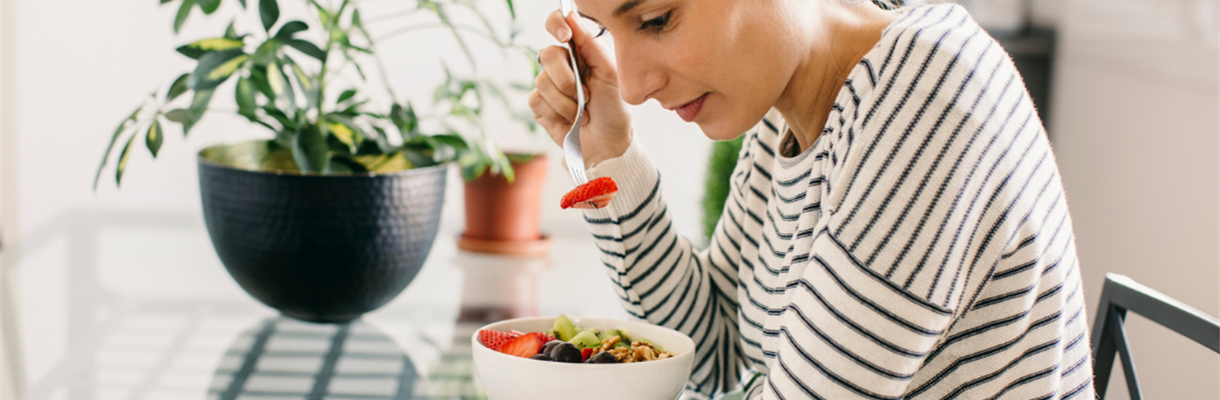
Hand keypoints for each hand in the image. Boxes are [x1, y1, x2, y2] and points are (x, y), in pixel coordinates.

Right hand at [530, 10, 632, 168]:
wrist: (607, 144)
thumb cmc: (613, 108)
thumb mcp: (610, 74)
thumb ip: (591, 45)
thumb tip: (571, 16)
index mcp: (580, 51)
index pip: (559, 24)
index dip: (556, 23)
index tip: (564, 35)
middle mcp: (562, 64)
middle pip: (547, 54)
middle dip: (567, 79)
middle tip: (586, 94)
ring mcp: (549, 85)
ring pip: (542, 81)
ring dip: (567, 102)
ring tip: (582, 112)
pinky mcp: (539, 105)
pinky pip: (537, 100)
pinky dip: (557, 112)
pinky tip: (570, 119)